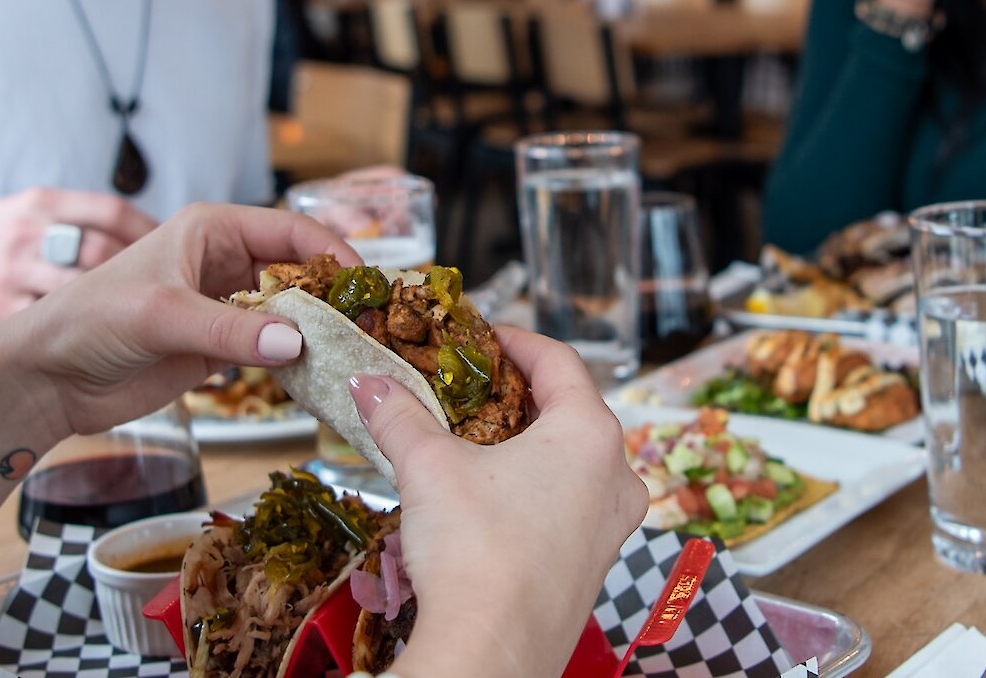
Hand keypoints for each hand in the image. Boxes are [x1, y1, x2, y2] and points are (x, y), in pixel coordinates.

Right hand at [0, 187, 158, 327]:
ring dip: (113, 308)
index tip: (173, 257)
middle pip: (101, 252)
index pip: (112, 213)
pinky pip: (48, 324)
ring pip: (78, 289)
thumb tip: (153, 243)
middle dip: (141, 277)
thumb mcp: (33, 213)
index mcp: (44, 203)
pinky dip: (77, 334)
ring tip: (139, 322)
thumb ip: (83, 225)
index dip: (150, 236)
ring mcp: (11, 271)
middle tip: (169, 298)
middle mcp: (29, 232)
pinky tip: (96, 341)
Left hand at [5, 202, 357, 437]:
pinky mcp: (217, 351)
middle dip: (332, 296)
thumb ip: (229, 331)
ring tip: (357, 354)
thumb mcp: (161, 315)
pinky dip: (296, 363)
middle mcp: (223, 263)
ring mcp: (223, 309)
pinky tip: (321, 377)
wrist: (48, 376)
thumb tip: (296, 344)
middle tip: (371, 325)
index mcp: (211, 230)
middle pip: (297, 272)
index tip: (364, 283)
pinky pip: (270, 352)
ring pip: (289, 314)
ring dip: (318, 333)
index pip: (289, 229)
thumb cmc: (91, 320)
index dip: (330, 251)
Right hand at [353, 329, 647, 677]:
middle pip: (571, 412)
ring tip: (478, 448)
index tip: (485, 338)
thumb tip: (369, 383)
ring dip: (529, 449)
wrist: (492, 650)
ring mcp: (612, 527)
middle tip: (474, 391)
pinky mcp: (594, 567)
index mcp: (590, 434)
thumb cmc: (476, 553)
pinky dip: (536, 494)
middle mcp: (616, 476)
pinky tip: (493, 505)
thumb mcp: (428, 468)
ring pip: (574, 465)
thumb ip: (400, 416)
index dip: (517, 342)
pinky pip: (570, 510)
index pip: (559, 362)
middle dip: (519, 399)